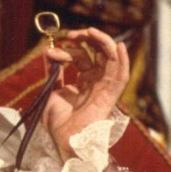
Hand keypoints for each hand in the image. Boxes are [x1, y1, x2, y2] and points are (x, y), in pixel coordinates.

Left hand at [42, 27, 129, 160]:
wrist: (63, 140)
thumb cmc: (58, 122)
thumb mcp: (51, 92)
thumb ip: (52, 72)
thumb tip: (48, 52)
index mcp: (84, 81)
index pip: (81, 57)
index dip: (68, 49)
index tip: (50, 51)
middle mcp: (97, 82)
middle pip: (99, 53)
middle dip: (87, 39)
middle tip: (71, 34)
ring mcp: (104, 88)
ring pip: (111, 59)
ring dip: (102, 42)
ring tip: (89, 31)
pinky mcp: (110, 97)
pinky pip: (121, 77)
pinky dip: (122, 61)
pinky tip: (119, 46)